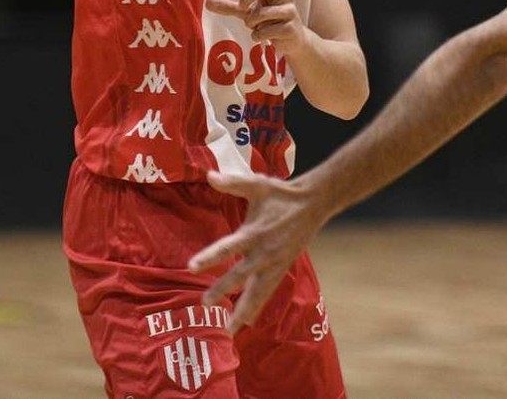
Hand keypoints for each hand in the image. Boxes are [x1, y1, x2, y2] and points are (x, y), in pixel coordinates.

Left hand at [188, 171, 329, 331]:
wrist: (314, 203)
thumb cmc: (282, 194)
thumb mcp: (258, 184)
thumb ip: (233, 182)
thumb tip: (209, 175)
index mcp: (255, 232)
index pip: (229, 246)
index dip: (211, 257)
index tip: (192, 267)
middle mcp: (264, 252)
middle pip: (240, 275)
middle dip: (222, 290)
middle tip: (204, 304)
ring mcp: (274, 263)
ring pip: (257, 292)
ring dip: (243, 311)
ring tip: (229, 331)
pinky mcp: (282, 269)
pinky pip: (267, 292)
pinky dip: (257, 307)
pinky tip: (247, 322)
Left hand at [205, 0, 306, 53]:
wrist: (292, 40)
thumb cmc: (269, 20)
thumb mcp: (248, 11)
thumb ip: (230, 7)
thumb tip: (207, 3)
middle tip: (241, 6)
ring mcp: (290, 11)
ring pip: (264, 12)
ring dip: (252, 22)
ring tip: (255, 27)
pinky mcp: (291, 28)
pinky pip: (267, 31)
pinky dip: (258, 35)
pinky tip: (261, 37)